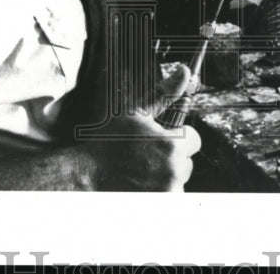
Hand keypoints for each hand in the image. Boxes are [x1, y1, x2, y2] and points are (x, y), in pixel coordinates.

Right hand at [84, 64, 201, 191]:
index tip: (158, 140)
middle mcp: (173, 172)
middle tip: (145, 157)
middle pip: (187, 163)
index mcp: (172, 145)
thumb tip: (184, 71)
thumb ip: (164, 92)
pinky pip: (170, 197)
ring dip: (166, 177)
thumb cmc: (109, 141)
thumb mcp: (135, 112)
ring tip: (141, 172)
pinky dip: (159, 193)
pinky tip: (140, 185)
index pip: (194, 140)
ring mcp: (167, 194)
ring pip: (179, 181)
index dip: (177, 137)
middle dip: (171, 158)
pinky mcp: (159, 208)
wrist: (85, 176)